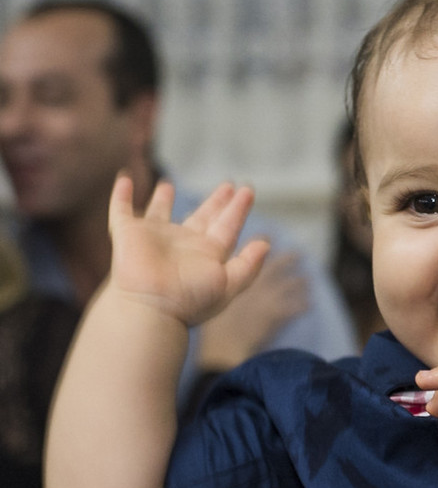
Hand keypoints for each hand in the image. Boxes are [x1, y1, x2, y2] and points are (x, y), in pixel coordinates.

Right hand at [108, 174, 269, 325]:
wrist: (150, 308)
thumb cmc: (189, 300)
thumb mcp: (228, 284)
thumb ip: (248, 265)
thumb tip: (266, 244)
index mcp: (207, 253)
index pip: (227, 226)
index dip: (238, 209)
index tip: (248, 191)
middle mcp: (182, 244)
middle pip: (202, 217)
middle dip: (215, 202)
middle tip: (228, 185)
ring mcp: (154, 238)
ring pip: (159, 212)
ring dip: (162, 199)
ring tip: (168, 184)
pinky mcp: (127, 234)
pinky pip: (121, 210)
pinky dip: (121, 196)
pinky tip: (124, 179)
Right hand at [198, 251, 308, 369]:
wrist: (221, 351)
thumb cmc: (213, 333)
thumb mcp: (212, 304)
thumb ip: (221, 291)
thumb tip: (224, 285)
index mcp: (234, 280)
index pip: (249, 256)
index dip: (261, 244)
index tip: (270, 236)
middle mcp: (252, 286)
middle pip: (275, 266)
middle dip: (288, 259)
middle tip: (299, 253)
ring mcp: (266, 299)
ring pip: (290, 285)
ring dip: (300, 283)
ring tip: (307, 281)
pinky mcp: (277, 315)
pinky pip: (296, 307)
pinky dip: (303, 305)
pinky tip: (309, 305)